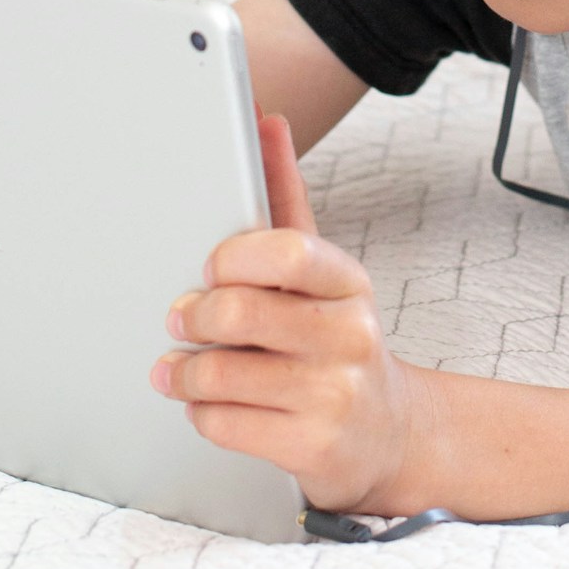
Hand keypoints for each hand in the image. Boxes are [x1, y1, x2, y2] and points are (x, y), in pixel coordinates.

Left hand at [150, 112, 422, 511]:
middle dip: (194, 317)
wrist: (390, 434)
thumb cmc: (337, 341)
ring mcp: (335, 396)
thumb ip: (287, 197)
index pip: (288, 251)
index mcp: (348, 283)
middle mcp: (350, 337)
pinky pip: (225, 424)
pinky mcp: (313, 448)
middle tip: (179, 319)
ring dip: (184, 372)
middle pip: (242, 313)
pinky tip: (207, 404)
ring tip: (178, 368)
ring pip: (221, 374)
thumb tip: (265, 120)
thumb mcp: (322, 273)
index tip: (208, 268)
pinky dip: (201, 413)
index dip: (232, 258)